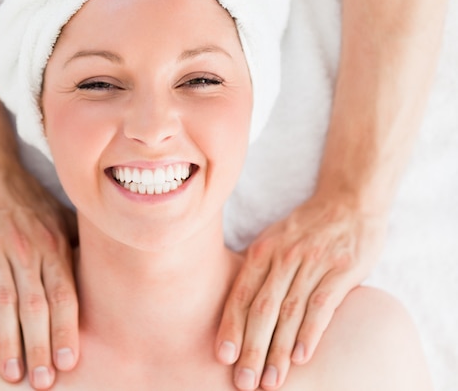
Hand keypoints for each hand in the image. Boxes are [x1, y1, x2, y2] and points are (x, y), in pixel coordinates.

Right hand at [0, 159, 77, 389]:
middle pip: (36, 306)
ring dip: (10, 342)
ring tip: (13, 374)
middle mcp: (27, 250)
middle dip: (41, 347)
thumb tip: (103, 275)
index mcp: (52, 245)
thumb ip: (76, 248)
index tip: (70, 362)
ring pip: (5, 303)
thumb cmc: (28, 202)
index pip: (65, 294)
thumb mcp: (60, 218)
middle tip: (43, 382)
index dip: (67, 330)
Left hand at [216, 193, 386, 389]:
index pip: (241, 295)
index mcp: (262, 250)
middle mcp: (283, 256)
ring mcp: (313, 262)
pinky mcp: (341, 269)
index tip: (223, 358)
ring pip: (290, 312)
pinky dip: (310, 333)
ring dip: (279, 350)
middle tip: (245, 382)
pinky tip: (301, 357)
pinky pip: (322, 305)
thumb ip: (258, 270)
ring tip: (272, 380)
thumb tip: (236, 310)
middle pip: (262, 309)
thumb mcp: (274, 239)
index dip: (231, 327)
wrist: (349, 201)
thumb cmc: (305, 228)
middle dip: (251, 349)